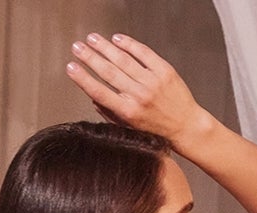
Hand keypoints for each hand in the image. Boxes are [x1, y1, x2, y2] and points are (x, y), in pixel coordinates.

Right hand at [66, 32, 206, 147]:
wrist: (185, 126)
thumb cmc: (157, 129)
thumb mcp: (130, 128)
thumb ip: (111, 113)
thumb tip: (93, 98)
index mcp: (128, 112)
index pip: (99, 92)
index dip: (83, 78)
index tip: (71, 68)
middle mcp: (138, 95)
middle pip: (108, 72)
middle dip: (89, 57)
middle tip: (77, 47)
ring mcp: (152, 81)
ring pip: (123, 59)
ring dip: (104, 47)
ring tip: (92, 39)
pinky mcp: (164, 70)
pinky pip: (143, 52)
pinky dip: (128, 44)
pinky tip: (117, 38)